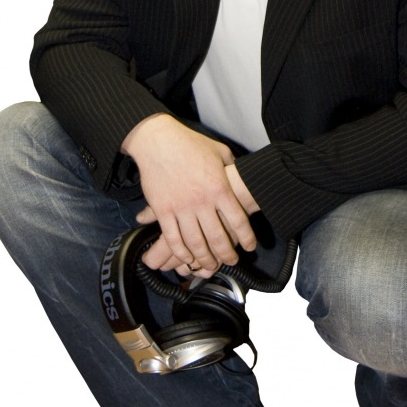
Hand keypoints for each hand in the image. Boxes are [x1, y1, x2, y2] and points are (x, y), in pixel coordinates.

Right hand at [121, 115, 256, 275]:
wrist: (158, 140)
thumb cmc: (190, 143)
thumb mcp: (219, 152)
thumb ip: (232, 166)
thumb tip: (240, 174)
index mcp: (220, 187)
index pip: (238, 220)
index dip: (246, 237)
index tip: (249, 247)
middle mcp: (202, 201)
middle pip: (218, 237)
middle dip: (226, 254)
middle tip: (231, 262)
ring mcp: (181, 207)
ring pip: (195, 243)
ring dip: (204, 258)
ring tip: (210, 265)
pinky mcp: (162, 210)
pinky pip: (172, 238)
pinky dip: (181, 252)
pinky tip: (187, 258)